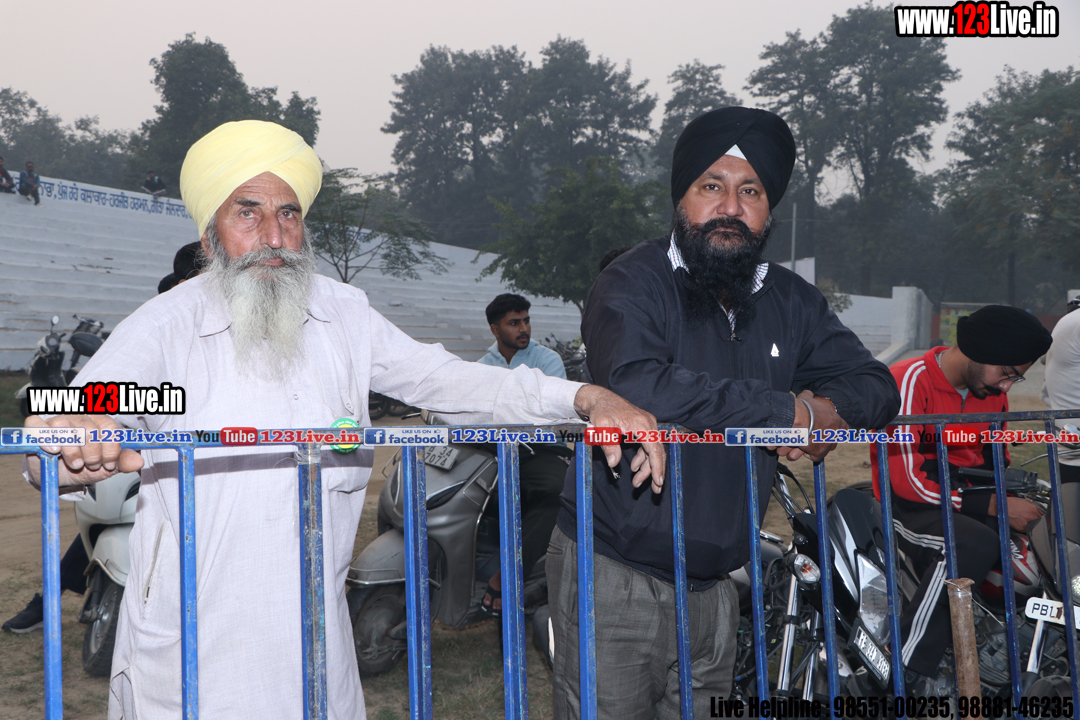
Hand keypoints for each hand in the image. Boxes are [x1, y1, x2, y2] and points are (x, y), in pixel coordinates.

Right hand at [24, 414, 143, 487]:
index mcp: (100, 422)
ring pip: (64, 426)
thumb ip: (122, 462)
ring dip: (72, 450)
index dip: (111, 448)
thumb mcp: (106, 467)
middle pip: (88, 428)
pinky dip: (45, 437)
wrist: (61, 476)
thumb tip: (139, 461)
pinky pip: (36, 424)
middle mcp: (80, 417)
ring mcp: (57, 420)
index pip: (110, 427)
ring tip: (76, 463)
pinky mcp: (37, 428)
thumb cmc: (85, 466)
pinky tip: (54, 450)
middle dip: (92, 453)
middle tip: (91, 465)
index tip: (109, 465)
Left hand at [574, 385, 665, 492]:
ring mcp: (647, 425)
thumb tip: (613, 463)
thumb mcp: (601, 428)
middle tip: (654, 489)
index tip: (658, 481)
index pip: (654, 449)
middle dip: (655, 472)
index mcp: (642, 425)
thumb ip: (609, 445)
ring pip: (653, 450)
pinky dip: (643, 458)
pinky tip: (635, 467)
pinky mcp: (643, 427)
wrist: (600, 399)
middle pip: (658, 452)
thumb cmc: (601, 411)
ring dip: (647, 467)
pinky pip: (648, 446)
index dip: (657, 467)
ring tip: (637, 482)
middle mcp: (649, 424)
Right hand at [778, 390, 847, 461]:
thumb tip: (808, 393)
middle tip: (812, 438)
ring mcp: (828, 444)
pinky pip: (814, 457)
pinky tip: (800, 448)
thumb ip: (810, 396)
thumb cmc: (804, 407)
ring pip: (823, 449)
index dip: (835, 428)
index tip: (826, 428)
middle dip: (824, 440)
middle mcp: (836, 434)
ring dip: (814, 448)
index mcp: (837, 421)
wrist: (799, 418)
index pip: (843, 427)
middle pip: (833, 440)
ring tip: (804, 444)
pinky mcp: (819, 453)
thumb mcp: (807, 398)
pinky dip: (807, 454)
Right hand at [988, 495, 1043, 530]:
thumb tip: (1039, 509)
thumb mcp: (1025, 501)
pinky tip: (1024, 523)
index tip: (1045, 517)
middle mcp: (1032, 517)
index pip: (1045, 514)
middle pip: (1042, 521)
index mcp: (1034, 509)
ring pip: (1036, 526)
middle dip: (1040, 520)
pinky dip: (1027, 527)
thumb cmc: (1011, 503)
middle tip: (1036, 519)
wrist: (1001, 507)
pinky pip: (1028, 529)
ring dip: (1034, 524)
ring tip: (1028, 521)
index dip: (1045, 516)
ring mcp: (1027, 523)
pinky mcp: (1022, 528)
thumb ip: (1034, 506)